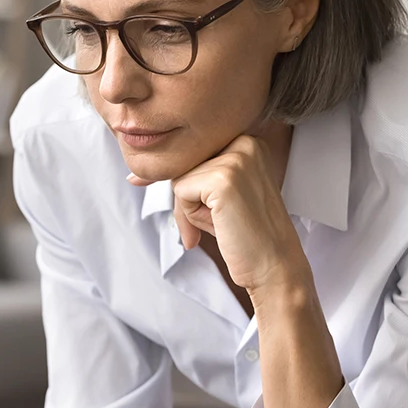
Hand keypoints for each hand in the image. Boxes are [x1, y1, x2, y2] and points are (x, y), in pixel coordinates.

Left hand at [126, 134, 305, 293]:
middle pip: (183, 162)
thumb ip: (189, 176)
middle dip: (185, 197)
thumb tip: (133, 175)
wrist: (274, 267)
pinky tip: (219, 226)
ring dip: (188, 208)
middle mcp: (245, 141)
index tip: (143, 184)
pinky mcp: (224, 179)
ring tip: (221, 225)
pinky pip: (180, 191)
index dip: (182, 180)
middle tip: (213, 223)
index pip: (193, 152)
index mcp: (248, 140)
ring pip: (179, 177)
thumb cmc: (244, 235)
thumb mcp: (218, 196)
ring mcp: (237, 158)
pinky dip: (189, 215)